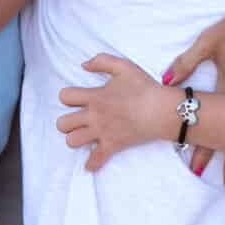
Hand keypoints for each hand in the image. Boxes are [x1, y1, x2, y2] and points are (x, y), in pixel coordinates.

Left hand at [58, 55, 174, 170]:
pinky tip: (90, 163)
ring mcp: (102, 132)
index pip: (65, 97)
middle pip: (62, 123)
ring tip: (84, 136)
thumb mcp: (124, 66)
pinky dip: (91, 163)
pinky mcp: (113, 145)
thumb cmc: (145, 88)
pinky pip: (95, 160)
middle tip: (78, 120)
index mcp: (95, 96)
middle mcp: (94, 115)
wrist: (162, 110)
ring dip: (75, 139)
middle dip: (66, 122)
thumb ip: (101, 61)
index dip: (67, 97)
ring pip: (72, 141)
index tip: (76, 99)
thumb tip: (83, 65)